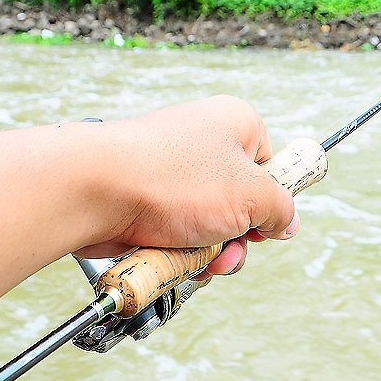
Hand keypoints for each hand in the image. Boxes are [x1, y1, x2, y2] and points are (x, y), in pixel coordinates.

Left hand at [74, 95, 299, 274]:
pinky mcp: (146, 201)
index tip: (268, 223)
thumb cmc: (171, 180)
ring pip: (207, 226)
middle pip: (239, 203)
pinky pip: (176, 235)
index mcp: (234, 124)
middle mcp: (202, 144)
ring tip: (193, 255)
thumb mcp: (251, 196)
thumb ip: (280, 209)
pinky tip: (169, 256)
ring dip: (208, 252)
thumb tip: (286, 221)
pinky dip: (177, 252)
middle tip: (230, 250)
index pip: (271, 164)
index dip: (272, 200)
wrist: (94, 190)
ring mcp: (171, 174)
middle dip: (238, 238)